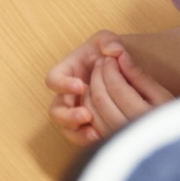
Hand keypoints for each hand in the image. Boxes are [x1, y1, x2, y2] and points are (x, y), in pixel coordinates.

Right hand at [45, 31, 124, 145]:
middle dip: (67, 115)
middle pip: (55, 110)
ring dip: (77, 132)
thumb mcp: (109, 41)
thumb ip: (109, 41)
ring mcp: (77, 112)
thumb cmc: (111, 55)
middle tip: (86, 115)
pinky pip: (82, 138)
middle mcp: (68, 95)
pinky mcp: (89, 126)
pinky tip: (104, 138)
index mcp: (66, 73)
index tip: (81, 85)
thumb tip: (112, 50)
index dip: (63, 84)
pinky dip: (89, 140)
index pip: (53, 79)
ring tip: (94, 133)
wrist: (126, 72)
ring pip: (66, 128)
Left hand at [85, 48, 174, 137]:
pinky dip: (89, 105)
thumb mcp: (161, 95)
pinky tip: (97, 94)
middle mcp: (126, 132)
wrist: (174, 146)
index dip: (110, 70)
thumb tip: (120, 55)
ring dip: (90, 89)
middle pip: (100, 99)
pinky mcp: (106, 145)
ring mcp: (114, 141)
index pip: (116, 88)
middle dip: (97, 76)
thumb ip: (139, 76)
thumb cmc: (172, 118)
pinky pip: (91, 122)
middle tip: (102, 63)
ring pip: (91, 110)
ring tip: (99, 76)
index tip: (111, 58)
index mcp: (143, 117)